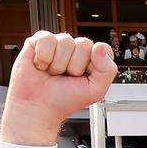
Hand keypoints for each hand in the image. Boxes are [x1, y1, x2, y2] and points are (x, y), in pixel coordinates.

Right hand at [2, 32, 117, 145]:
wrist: (38, 108)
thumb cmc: (64, 100)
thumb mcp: (95, 91)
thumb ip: (108, 70)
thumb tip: (99, 47)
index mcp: (90, 59)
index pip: (102, 48)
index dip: (94, 64)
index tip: (84, 77)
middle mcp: (74, 49)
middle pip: (84, 44)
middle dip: (75, 66)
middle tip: (66, 77)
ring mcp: (57, 44)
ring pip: (66, 41)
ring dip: (58, 64)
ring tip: (53, 73)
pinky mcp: (39, 42)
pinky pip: (47, 39)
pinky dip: (44, 57)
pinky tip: (42, 66)